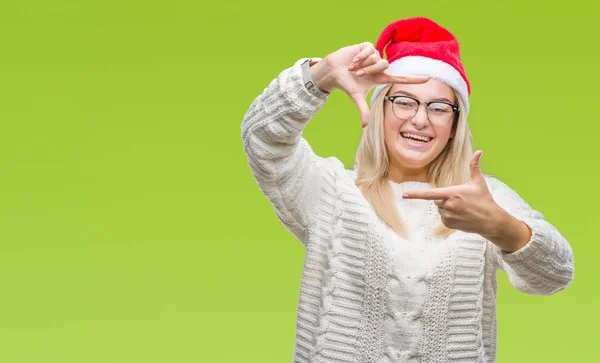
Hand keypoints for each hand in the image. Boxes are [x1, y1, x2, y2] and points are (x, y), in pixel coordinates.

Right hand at [310, 42, 428, 126]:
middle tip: (357, 74)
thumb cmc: (346, 84)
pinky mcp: (367, 46)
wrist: (334, 71)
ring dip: (364, 64)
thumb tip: (365, 126)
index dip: (413, 79)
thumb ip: (363, 110)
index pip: (400, 79)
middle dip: (369, 70)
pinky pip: (369, 50)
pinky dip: (360, 57)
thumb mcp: (356, 97)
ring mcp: (374, 55)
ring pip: (377, 58)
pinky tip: (353, 60)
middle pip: (385, 65)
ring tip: (353, 67)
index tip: (428, 79)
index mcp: (380, 78)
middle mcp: (379, 66)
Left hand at [401, 151, 502, 234]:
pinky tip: (461, 216)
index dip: (416, 194)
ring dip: (447, 208)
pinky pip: (443, 218)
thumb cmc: (484, 199)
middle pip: (437, 199)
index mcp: (452, 193)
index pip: (429, 194)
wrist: (491, 220)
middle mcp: (448, 205)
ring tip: (463, 209)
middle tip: (461, 200)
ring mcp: (448, 216)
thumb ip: (474, 166)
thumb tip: (479, 151)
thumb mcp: (478, 182)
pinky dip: (449, 216)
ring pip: (440, 209)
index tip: (404, 195)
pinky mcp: (448, 224)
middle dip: (445, 198)